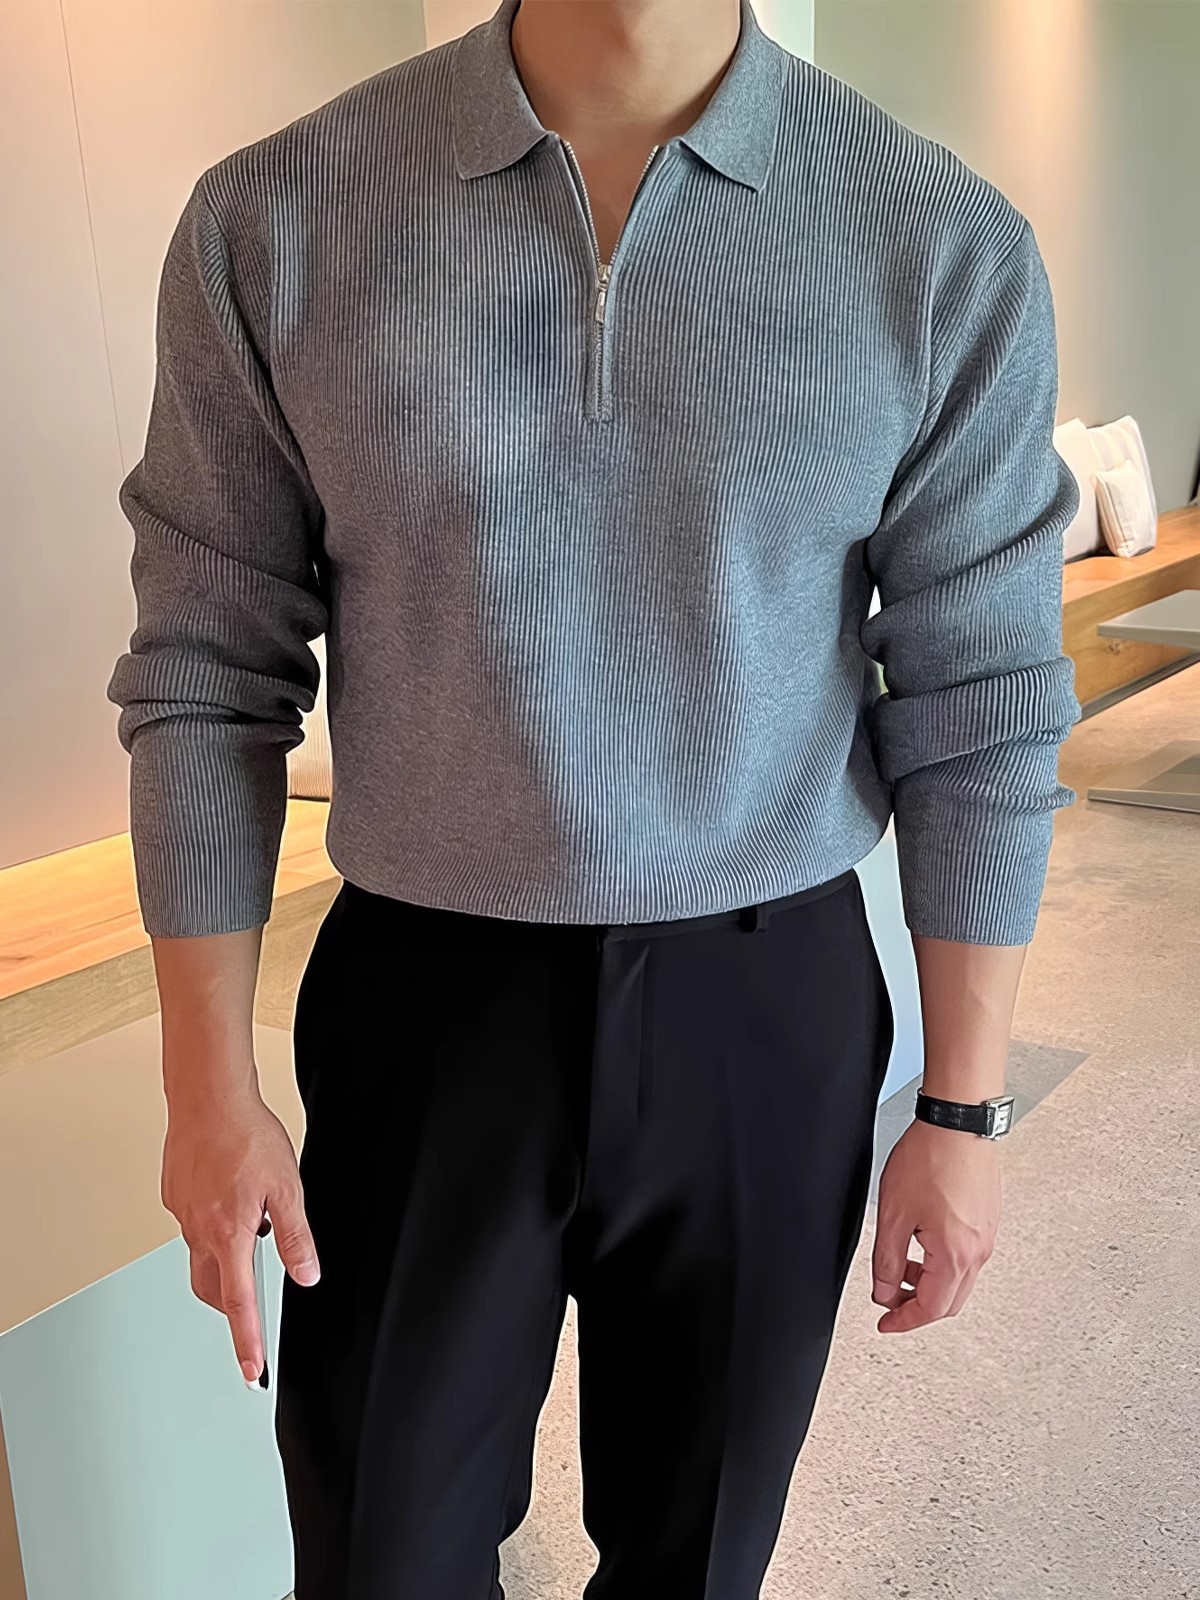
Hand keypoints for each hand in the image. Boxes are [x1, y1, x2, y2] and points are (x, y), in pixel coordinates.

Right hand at [161, 1080, 319, 1383]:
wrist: (207, 1098)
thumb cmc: (245, 1136)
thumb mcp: (288, 1188)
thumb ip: (296, 1237)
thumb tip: (306, 1274)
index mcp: (228, 1236)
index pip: (239, 1304)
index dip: (246, 1341)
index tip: (252, 1370)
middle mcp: (199, 1231)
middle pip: (212, 1288)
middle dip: (231, 1304)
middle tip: (251, 1305)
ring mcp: (182, 1214)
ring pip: (202, 1253)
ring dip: (225, 1255)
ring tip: (253, 1221)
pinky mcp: (175, 1194)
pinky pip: (194, 1222)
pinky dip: (213, 1224)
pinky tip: (232, 1194)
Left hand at [870, 1117, 999, 1332]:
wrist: (958, 1121)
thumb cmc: (930, 1158)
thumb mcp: (893, 1214)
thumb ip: (885, 1260)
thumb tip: (882, 1292)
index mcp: (956, 1256)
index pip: (930, 1309)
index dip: (904, 1321)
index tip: (886, 1325)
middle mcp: (978, 1251)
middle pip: (949, 1301)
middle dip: (916, 1304)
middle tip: (890, 1297)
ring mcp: (987, 1235)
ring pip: (958, 1279)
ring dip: (929, 1281)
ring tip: (901, 1263)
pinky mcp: (987, 1218)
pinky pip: (966, 1256)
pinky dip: (943, 1262)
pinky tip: (921, 1242)